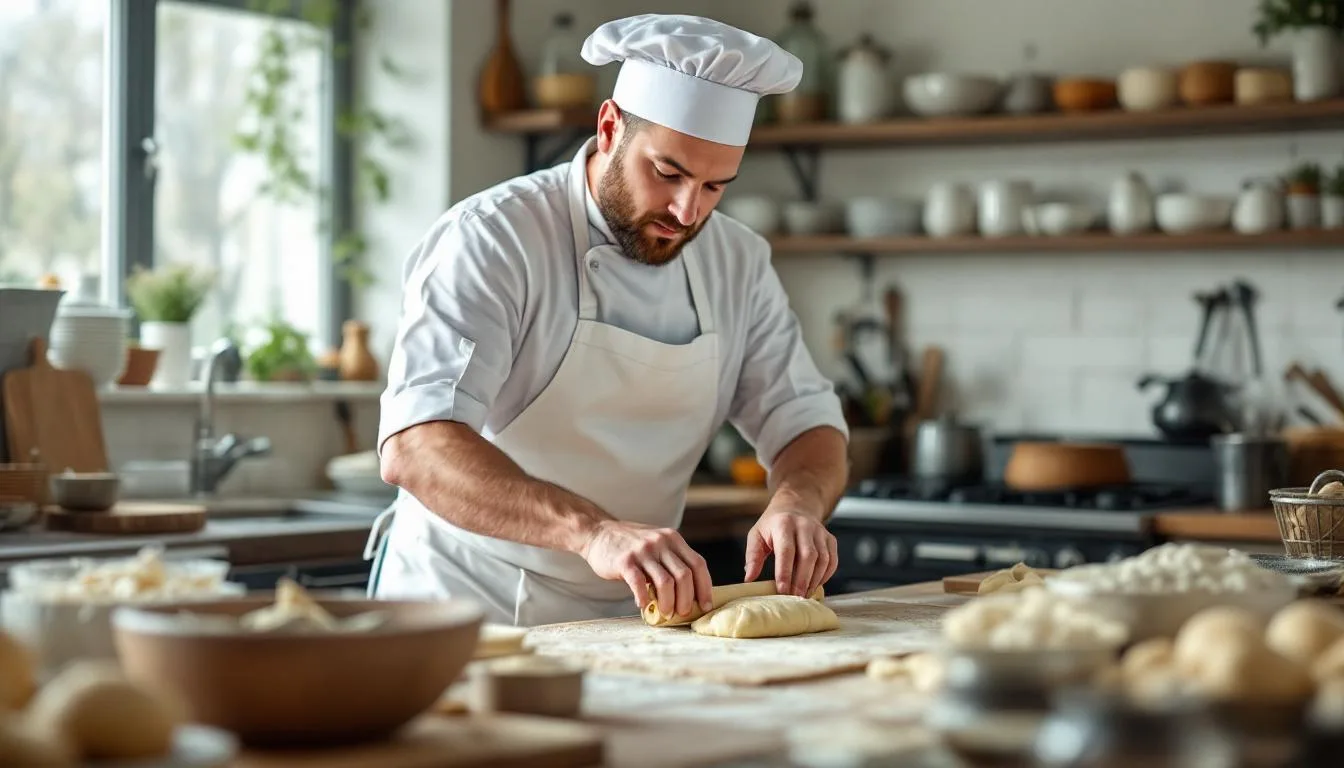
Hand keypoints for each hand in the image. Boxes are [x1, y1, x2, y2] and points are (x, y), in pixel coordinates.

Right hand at [580, 520, 713, 616]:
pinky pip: (639, 583)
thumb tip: (691, 593)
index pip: (698, 564)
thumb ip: (672, 560)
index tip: (705, 605)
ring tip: (666, 613)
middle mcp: (660, 542)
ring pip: (665, 582)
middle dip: (687, 599)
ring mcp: (642, 551)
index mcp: (673, 539)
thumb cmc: (631, 545)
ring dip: (669, 602)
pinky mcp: (625, 560)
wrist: (598, 532)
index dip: (705, 587)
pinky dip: (644, 598)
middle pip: (684, 575)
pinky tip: (643, 605)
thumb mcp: (657, 544)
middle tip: (683, 613)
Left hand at [744, 507, 836, 597]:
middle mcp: (805, 525)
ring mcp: (820, 532)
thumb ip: (753, 557)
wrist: (795, 506)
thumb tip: (749, 578)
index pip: (786, 550)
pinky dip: (825, 576)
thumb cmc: (773, 525)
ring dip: (814, 580)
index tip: (782, 590)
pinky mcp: (830, 539)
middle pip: (808, 556)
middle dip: (802, 579)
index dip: (785, 572)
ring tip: (804, 595)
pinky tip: (815, 585)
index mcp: (783, 524)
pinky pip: (832, 560)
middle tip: (795, 597)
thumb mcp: (756, 535)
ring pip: (823, 559)